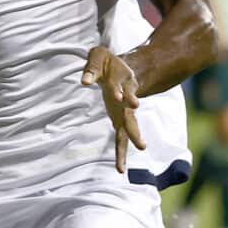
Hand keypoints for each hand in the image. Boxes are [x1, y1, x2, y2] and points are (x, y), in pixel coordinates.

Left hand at [81, 46, 145, 174]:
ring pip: (130, 127)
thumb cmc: (107, 63)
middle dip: (134, 121)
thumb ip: (90, 68)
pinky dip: (121, 154)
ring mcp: (125, 111)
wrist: (124, 70)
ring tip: (142, 148)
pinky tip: (120, 170)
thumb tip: (84, 82)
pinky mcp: (121, 120)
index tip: (119, 97)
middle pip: (130, 112)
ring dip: (135, 138)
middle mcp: (126, 99)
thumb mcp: (97, 57)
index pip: (120, 87)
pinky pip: (122, 140)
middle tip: (139, 126)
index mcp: (121, 81)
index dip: (121, 91)